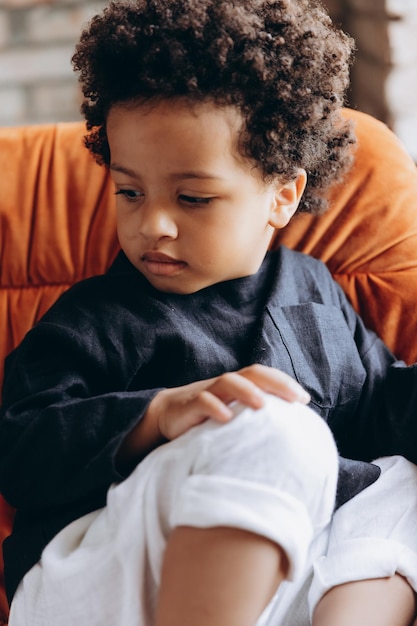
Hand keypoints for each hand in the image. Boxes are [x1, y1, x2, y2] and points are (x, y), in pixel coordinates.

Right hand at [117, 365, 309, 467]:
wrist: (166, 415)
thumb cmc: (208, 418)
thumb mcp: (234, 416)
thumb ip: (255, 418)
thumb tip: (287, 435)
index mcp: (238, 385)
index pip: (265, 375)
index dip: (284, 382)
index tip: (304, 399)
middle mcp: (225, 384)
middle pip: (252, 373)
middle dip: (275, 382)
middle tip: (295, 397)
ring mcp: (207, 392)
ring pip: (228, 382)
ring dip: (247, 391)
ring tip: (262, 405)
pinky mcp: (189, 405)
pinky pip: (202, 401)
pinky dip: (214, 407)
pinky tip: (226, 418)